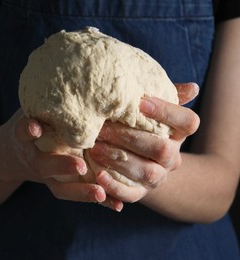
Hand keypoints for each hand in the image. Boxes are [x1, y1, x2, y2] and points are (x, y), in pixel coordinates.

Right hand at [0, 109, 106, 203]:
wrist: (13, 156)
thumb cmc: (31, 126)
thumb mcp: (31, 110)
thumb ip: (47, 101)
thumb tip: (68, 65)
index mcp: (26, 138)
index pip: (22, 132)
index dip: (27, 130)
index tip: (34, 127)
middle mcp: (35, 159)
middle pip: (43, 166)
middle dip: (60, 166)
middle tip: (79, 165)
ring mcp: (48, 176)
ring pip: (60, 188)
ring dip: (80, 191)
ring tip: (101, 193)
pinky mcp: (61, 185)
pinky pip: (77, 195)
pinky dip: (97, 201)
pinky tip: (116, 205)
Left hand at [87, 83, 199, 207]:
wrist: (137, 161)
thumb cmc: (140, 127)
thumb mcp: (151, 111)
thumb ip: (165, 96)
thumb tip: (193, 88)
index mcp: (178, 134)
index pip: (188, 122)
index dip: (167, 112)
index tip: (140, 103)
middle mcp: (172, 158)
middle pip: (162, 149)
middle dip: (131, 138)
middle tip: (104, 129)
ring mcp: (157, 178)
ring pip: (147, 173)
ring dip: (120, 161)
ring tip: (95, 149)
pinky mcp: (140, 193)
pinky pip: (131, 195)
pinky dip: (114, 187)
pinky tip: (98, 175)